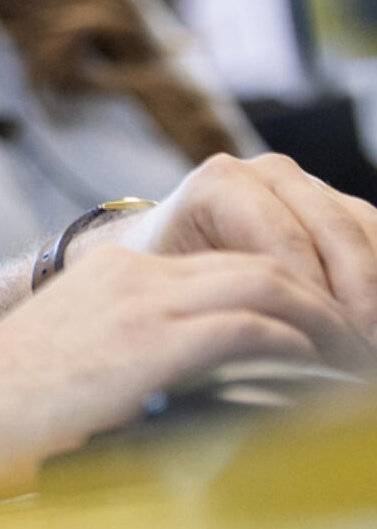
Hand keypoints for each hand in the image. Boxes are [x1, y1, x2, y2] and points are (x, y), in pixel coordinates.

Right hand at [0, 242, 363, 496]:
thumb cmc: (7, 400)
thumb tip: (174, 376)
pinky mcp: (146, 343)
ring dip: (315, 316)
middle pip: (250, 261)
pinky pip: (243, 327)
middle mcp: (129, 272)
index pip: (218, 260)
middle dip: (311, 293)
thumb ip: (123, 344)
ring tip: (345, 346)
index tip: (309, 321)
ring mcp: (138, 302)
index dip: (276, 285)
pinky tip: (309, 362)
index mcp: (111, 270)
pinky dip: (290, 343)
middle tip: (347, 330)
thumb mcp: (73, 351)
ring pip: (260, 283)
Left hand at [85, 153, 376, 341]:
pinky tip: (371, 325)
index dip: (314, 300)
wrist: (174, 249)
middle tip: (364, 355)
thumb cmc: (170, 274)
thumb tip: (266, 337)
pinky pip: (376, 235)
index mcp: (223, 184)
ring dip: (374, 289)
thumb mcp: (177, 284)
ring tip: (371, 345)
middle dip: (359, 298)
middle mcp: (270, 173)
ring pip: (364, 230)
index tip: (333, 354)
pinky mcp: (340, 205)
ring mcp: (310, 185)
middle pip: (334, 231)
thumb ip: (219, 299)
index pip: (285, 242)